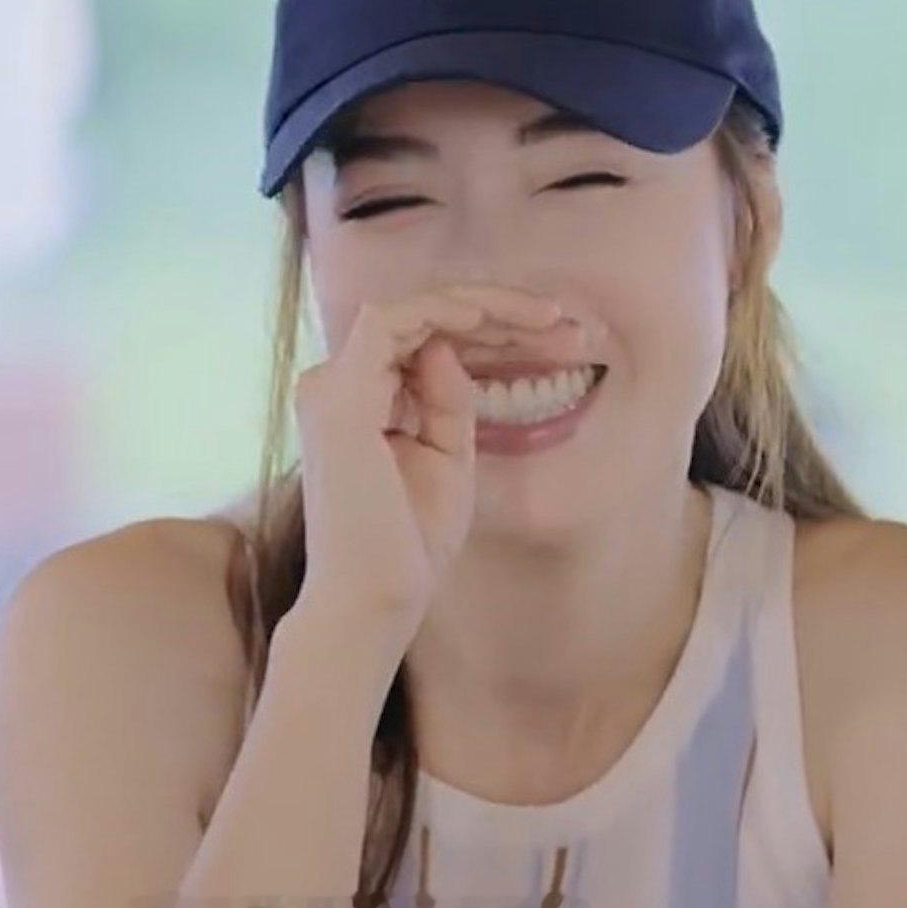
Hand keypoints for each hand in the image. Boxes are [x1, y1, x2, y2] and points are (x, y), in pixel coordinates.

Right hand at [287, 282, 563, 646]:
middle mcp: (337, 384)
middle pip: (427, 320)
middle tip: (573, 326)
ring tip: (554, 319)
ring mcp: (333, 385)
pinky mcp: (341, 393)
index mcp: (360, 400)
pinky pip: (392, 322)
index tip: (561, 343)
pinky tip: (499, 321)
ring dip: (489, 309)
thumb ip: (448, 401)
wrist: (375, 599)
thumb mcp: (448, 457)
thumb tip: (451, 349)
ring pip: (415, 309)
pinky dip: (447, 313)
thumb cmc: (409, 544)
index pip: (429, 341)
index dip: (496, 332)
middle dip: (506, 315)